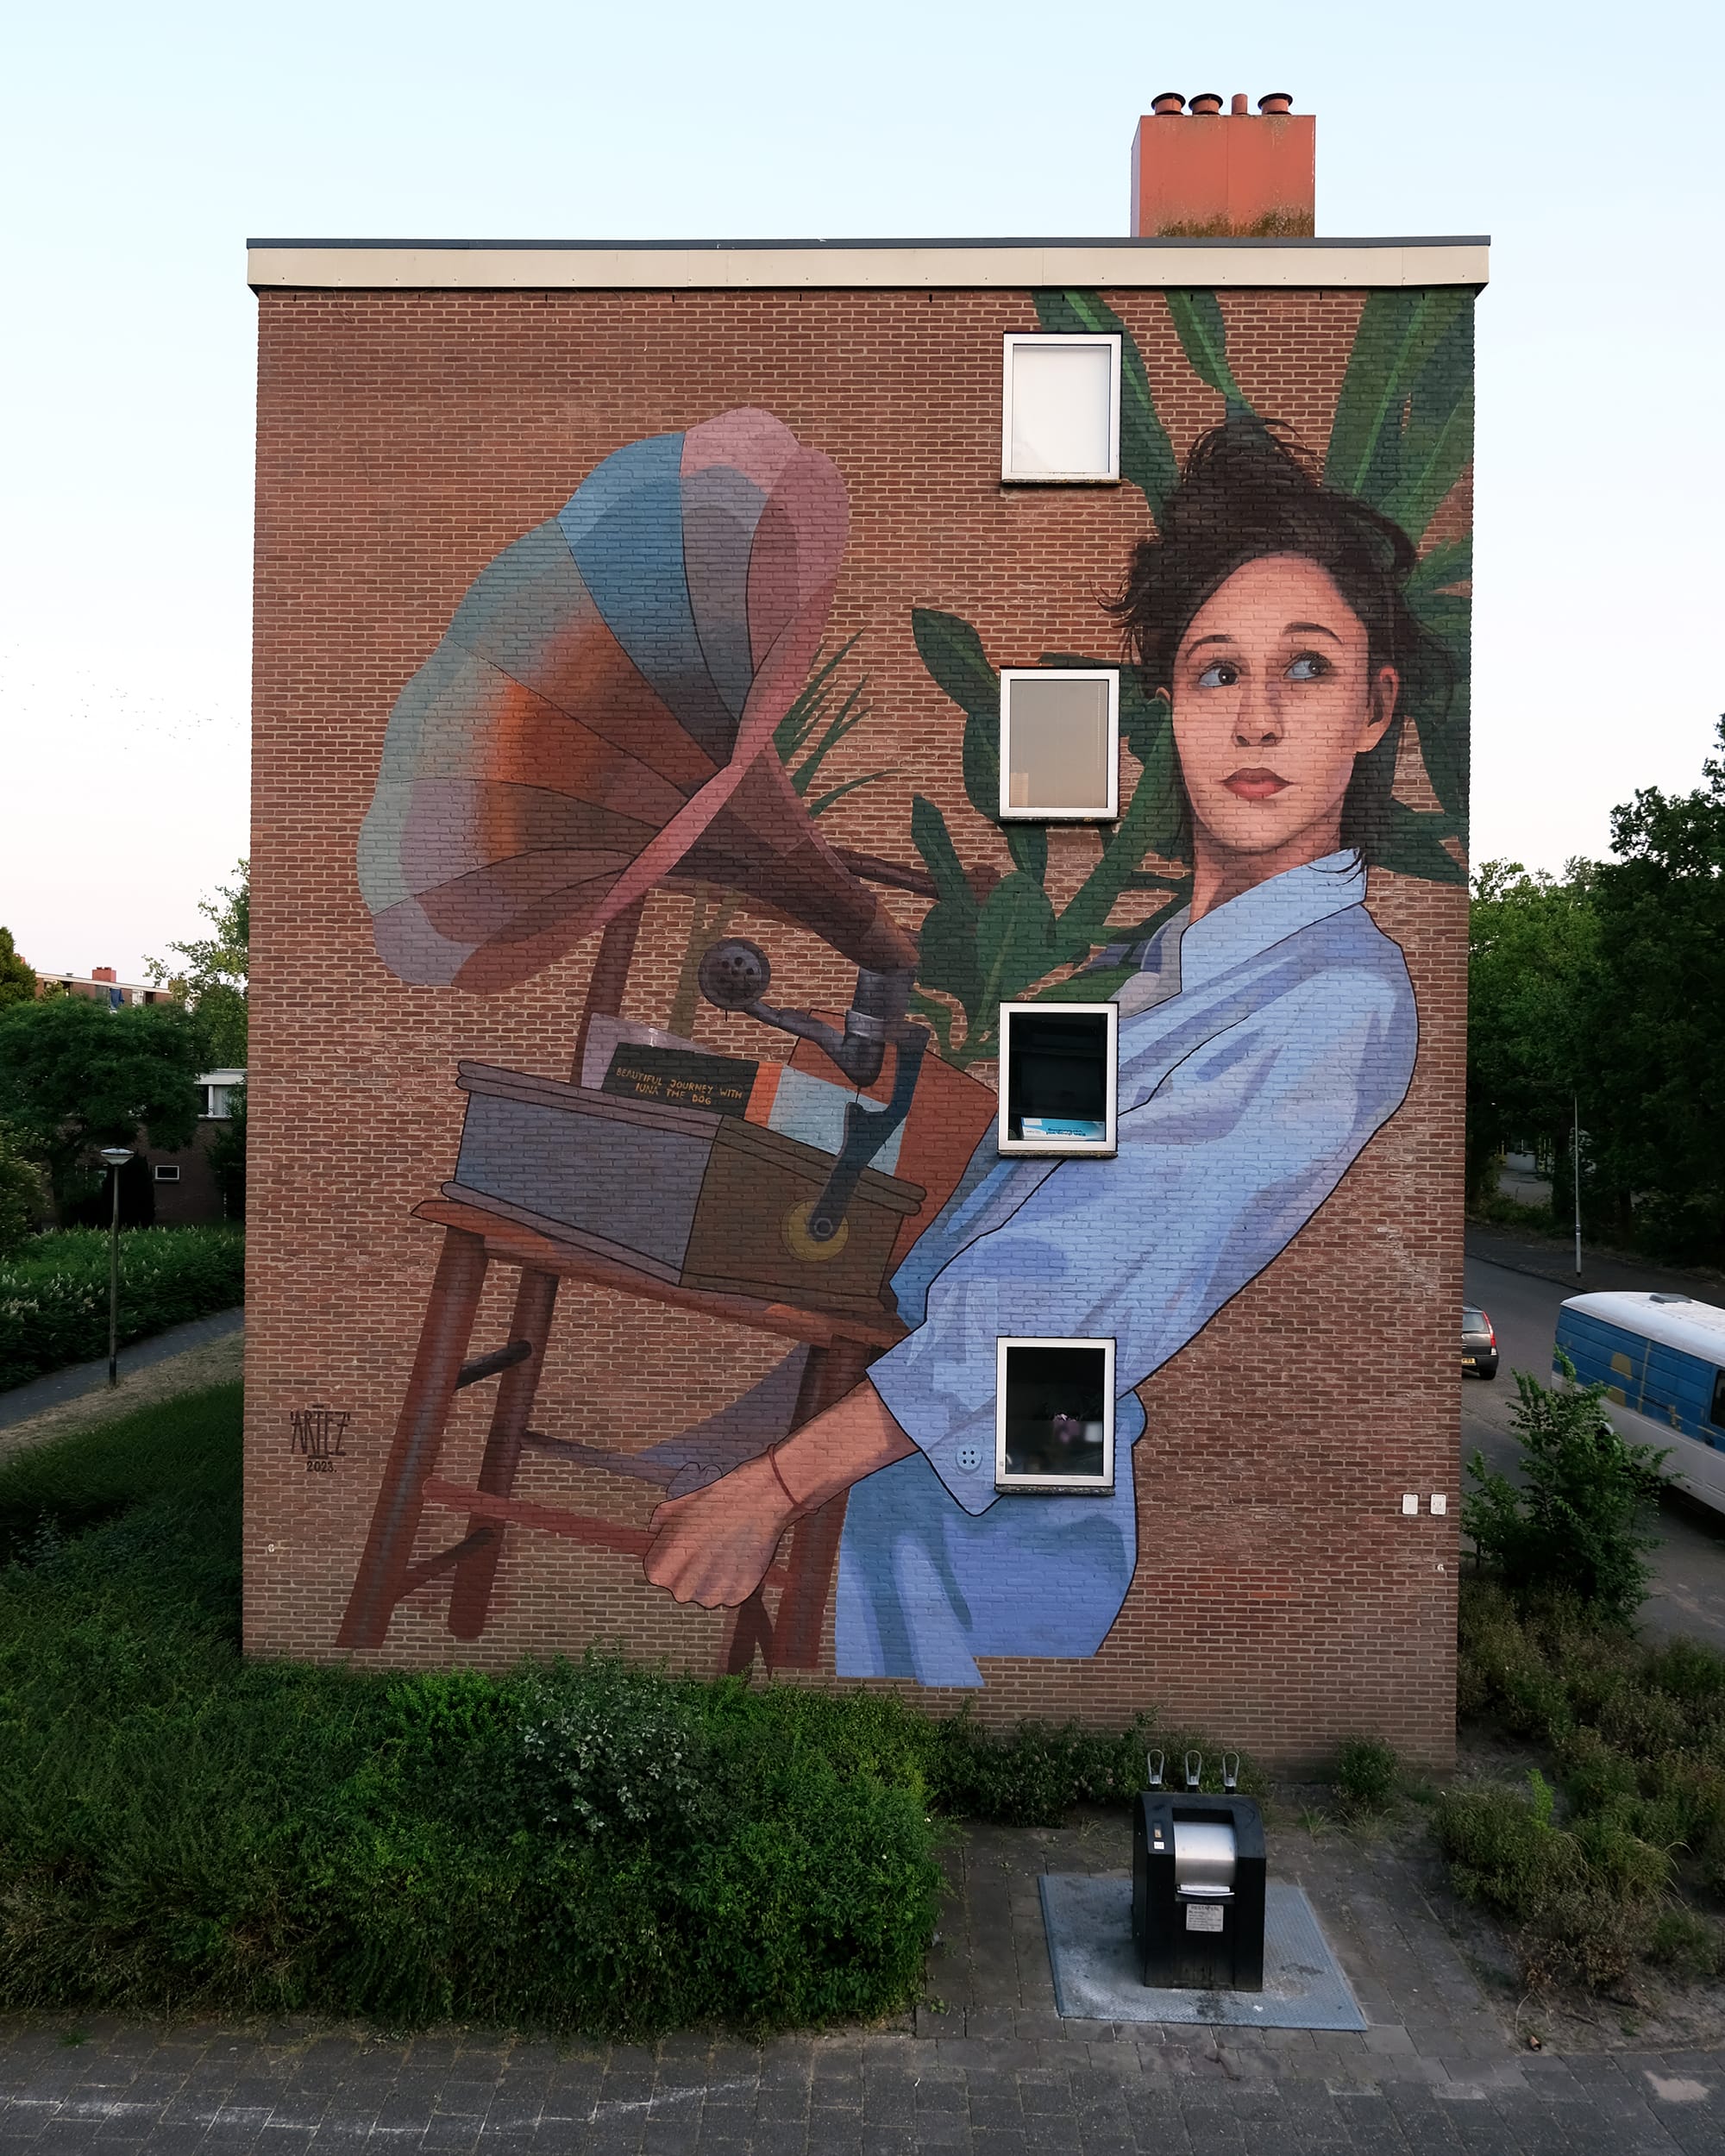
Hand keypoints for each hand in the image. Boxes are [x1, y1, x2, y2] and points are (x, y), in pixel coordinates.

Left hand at [642, 1452, 799, 1608]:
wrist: (760, 1500)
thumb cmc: (718, 1500)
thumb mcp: (678, 1505)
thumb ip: (659, 1524)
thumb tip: (655, 1533)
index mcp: (664, 1567)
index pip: (655, 1575)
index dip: (666, 1558)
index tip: (679, 1547)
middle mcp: (685, 1588)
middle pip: (679, 1588)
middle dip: (687, 1572)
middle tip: (704, 1548)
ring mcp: (712, 1595)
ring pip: (703, 1595)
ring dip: (708, 1580)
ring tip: (722, 1552)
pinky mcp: (737, 1596)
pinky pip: (726, 1595)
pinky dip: (730, 1581)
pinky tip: (736, 1558)